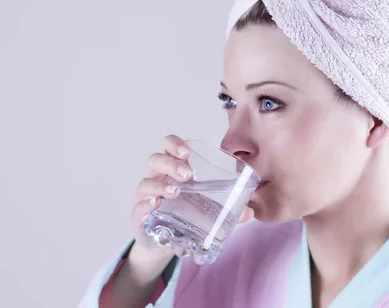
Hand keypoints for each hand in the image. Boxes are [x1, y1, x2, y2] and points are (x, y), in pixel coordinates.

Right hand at [131, 135, 254, 258]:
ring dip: (160, 185)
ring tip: (175, 192)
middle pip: (156, 160)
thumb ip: (230, 210)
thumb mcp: (210, 210)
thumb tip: (250, 211)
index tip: (187, 152)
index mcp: (174, 170)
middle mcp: (157, 179)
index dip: (174, 144)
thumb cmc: (188, 215)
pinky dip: (146, 205)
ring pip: (145, 183)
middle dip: (170, 164)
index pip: (168, 146)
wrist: (168, 243)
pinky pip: (138, 208)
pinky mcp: (140, 217)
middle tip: (187, 174)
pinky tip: (156, 204)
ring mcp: (146, 197)